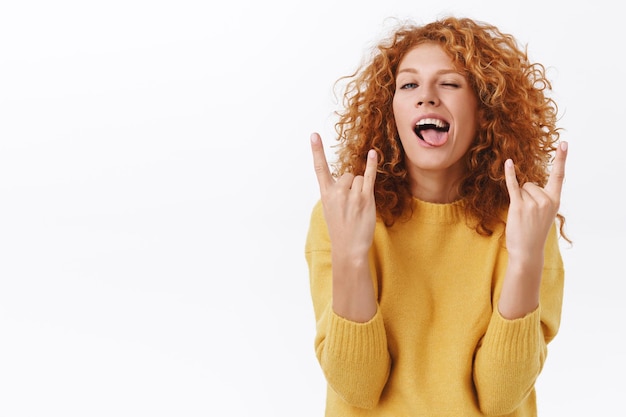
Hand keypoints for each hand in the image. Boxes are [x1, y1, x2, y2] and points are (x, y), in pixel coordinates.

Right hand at [310, 132, 377, 258]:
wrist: (348, 248)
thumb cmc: (340, 229)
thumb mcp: (330, 209)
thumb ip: (334, 192)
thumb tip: (348, 177)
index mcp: (325, 193)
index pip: (319, 168)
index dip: (317, 151)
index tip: (314, 135)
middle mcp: (337, 191)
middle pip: (348, 175)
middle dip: (352, 186)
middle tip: (350, 207)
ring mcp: (352, 194)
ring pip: (360, 179)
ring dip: (362, 190)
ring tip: (358, 209)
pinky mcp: (365, 198)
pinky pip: (369, 177)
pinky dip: (372, 164)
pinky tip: (373, 153)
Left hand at [504, 142, 567, 263]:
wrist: (527, 251)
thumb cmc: (534, 232)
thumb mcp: (545, 214)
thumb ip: (542, 197)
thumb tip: (526, 184)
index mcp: (555, 201)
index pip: (559, 176)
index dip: (561, 159)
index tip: (564, 143)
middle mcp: (546, 200)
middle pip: (530, 184)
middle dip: (526, 196)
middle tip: (528, 215)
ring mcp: (533, 203)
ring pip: (521, 188)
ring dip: (518, 200)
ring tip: (522, 217)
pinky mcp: (519, 206)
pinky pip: (513, 186)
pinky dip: (509, 174)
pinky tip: (508, 163)